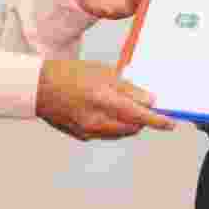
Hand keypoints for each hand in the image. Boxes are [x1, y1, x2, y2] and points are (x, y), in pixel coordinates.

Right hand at [35, 59, 174, 140]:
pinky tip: (106, 111)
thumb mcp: (103, 72)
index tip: (170, 123)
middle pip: (132, 127)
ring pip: (121, 133)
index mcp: (102, 99)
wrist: (39, 88)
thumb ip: (128, 88)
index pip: (139, 115)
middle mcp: (96, 120)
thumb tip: (150, 100)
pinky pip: (107, 134)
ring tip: (124, 106)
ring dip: (129, 123)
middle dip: (143, 120)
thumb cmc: (70, 74)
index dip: (157, 121)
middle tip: (146, 107)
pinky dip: (114, 125)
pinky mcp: (82, 136)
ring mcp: (88, 131)